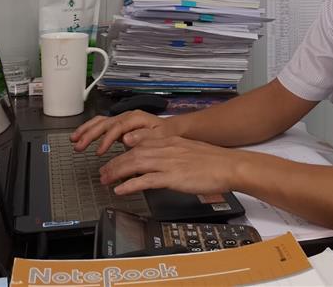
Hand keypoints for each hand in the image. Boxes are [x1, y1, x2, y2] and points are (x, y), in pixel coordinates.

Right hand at [70, 110, 174, 155]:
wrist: (171, 130)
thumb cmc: (166, 134)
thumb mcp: (160, 137)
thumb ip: (143, 138)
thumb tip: (126, 138)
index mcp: (136, 119)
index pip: (116, 127)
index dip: (106, 140)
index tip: (99, 152)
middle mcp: (127, 116)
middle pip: (104, 122)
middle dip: (89, 134)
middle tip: (79, 146)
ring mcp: (122, 119)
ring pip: (100, 121)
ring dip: (86, 130)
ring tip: (74, 140)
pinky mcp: (119, 125)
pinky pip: (102, 124)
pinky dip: (90, 129)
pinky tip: (82, 136)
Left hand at [99, 135, 246, 195]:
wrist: (230, 166)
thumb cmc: (213, 162)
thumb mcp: (188, 151)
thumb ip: (171, 154)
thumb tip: (159, 162)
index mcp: (170, 142)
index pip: (140, 144)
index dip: (123, 152)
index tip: (113, 159)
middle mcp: (166, 149)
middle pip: (133, 153)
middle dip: (114, 163)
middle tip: (103, 173)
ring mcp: (169, 162)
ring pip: (135, 164)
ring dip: (117, 172)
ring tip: (105, 181)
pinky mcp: (173, 176)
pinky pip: (146, 180)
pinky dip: (131, 184)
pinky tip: (121, 190)